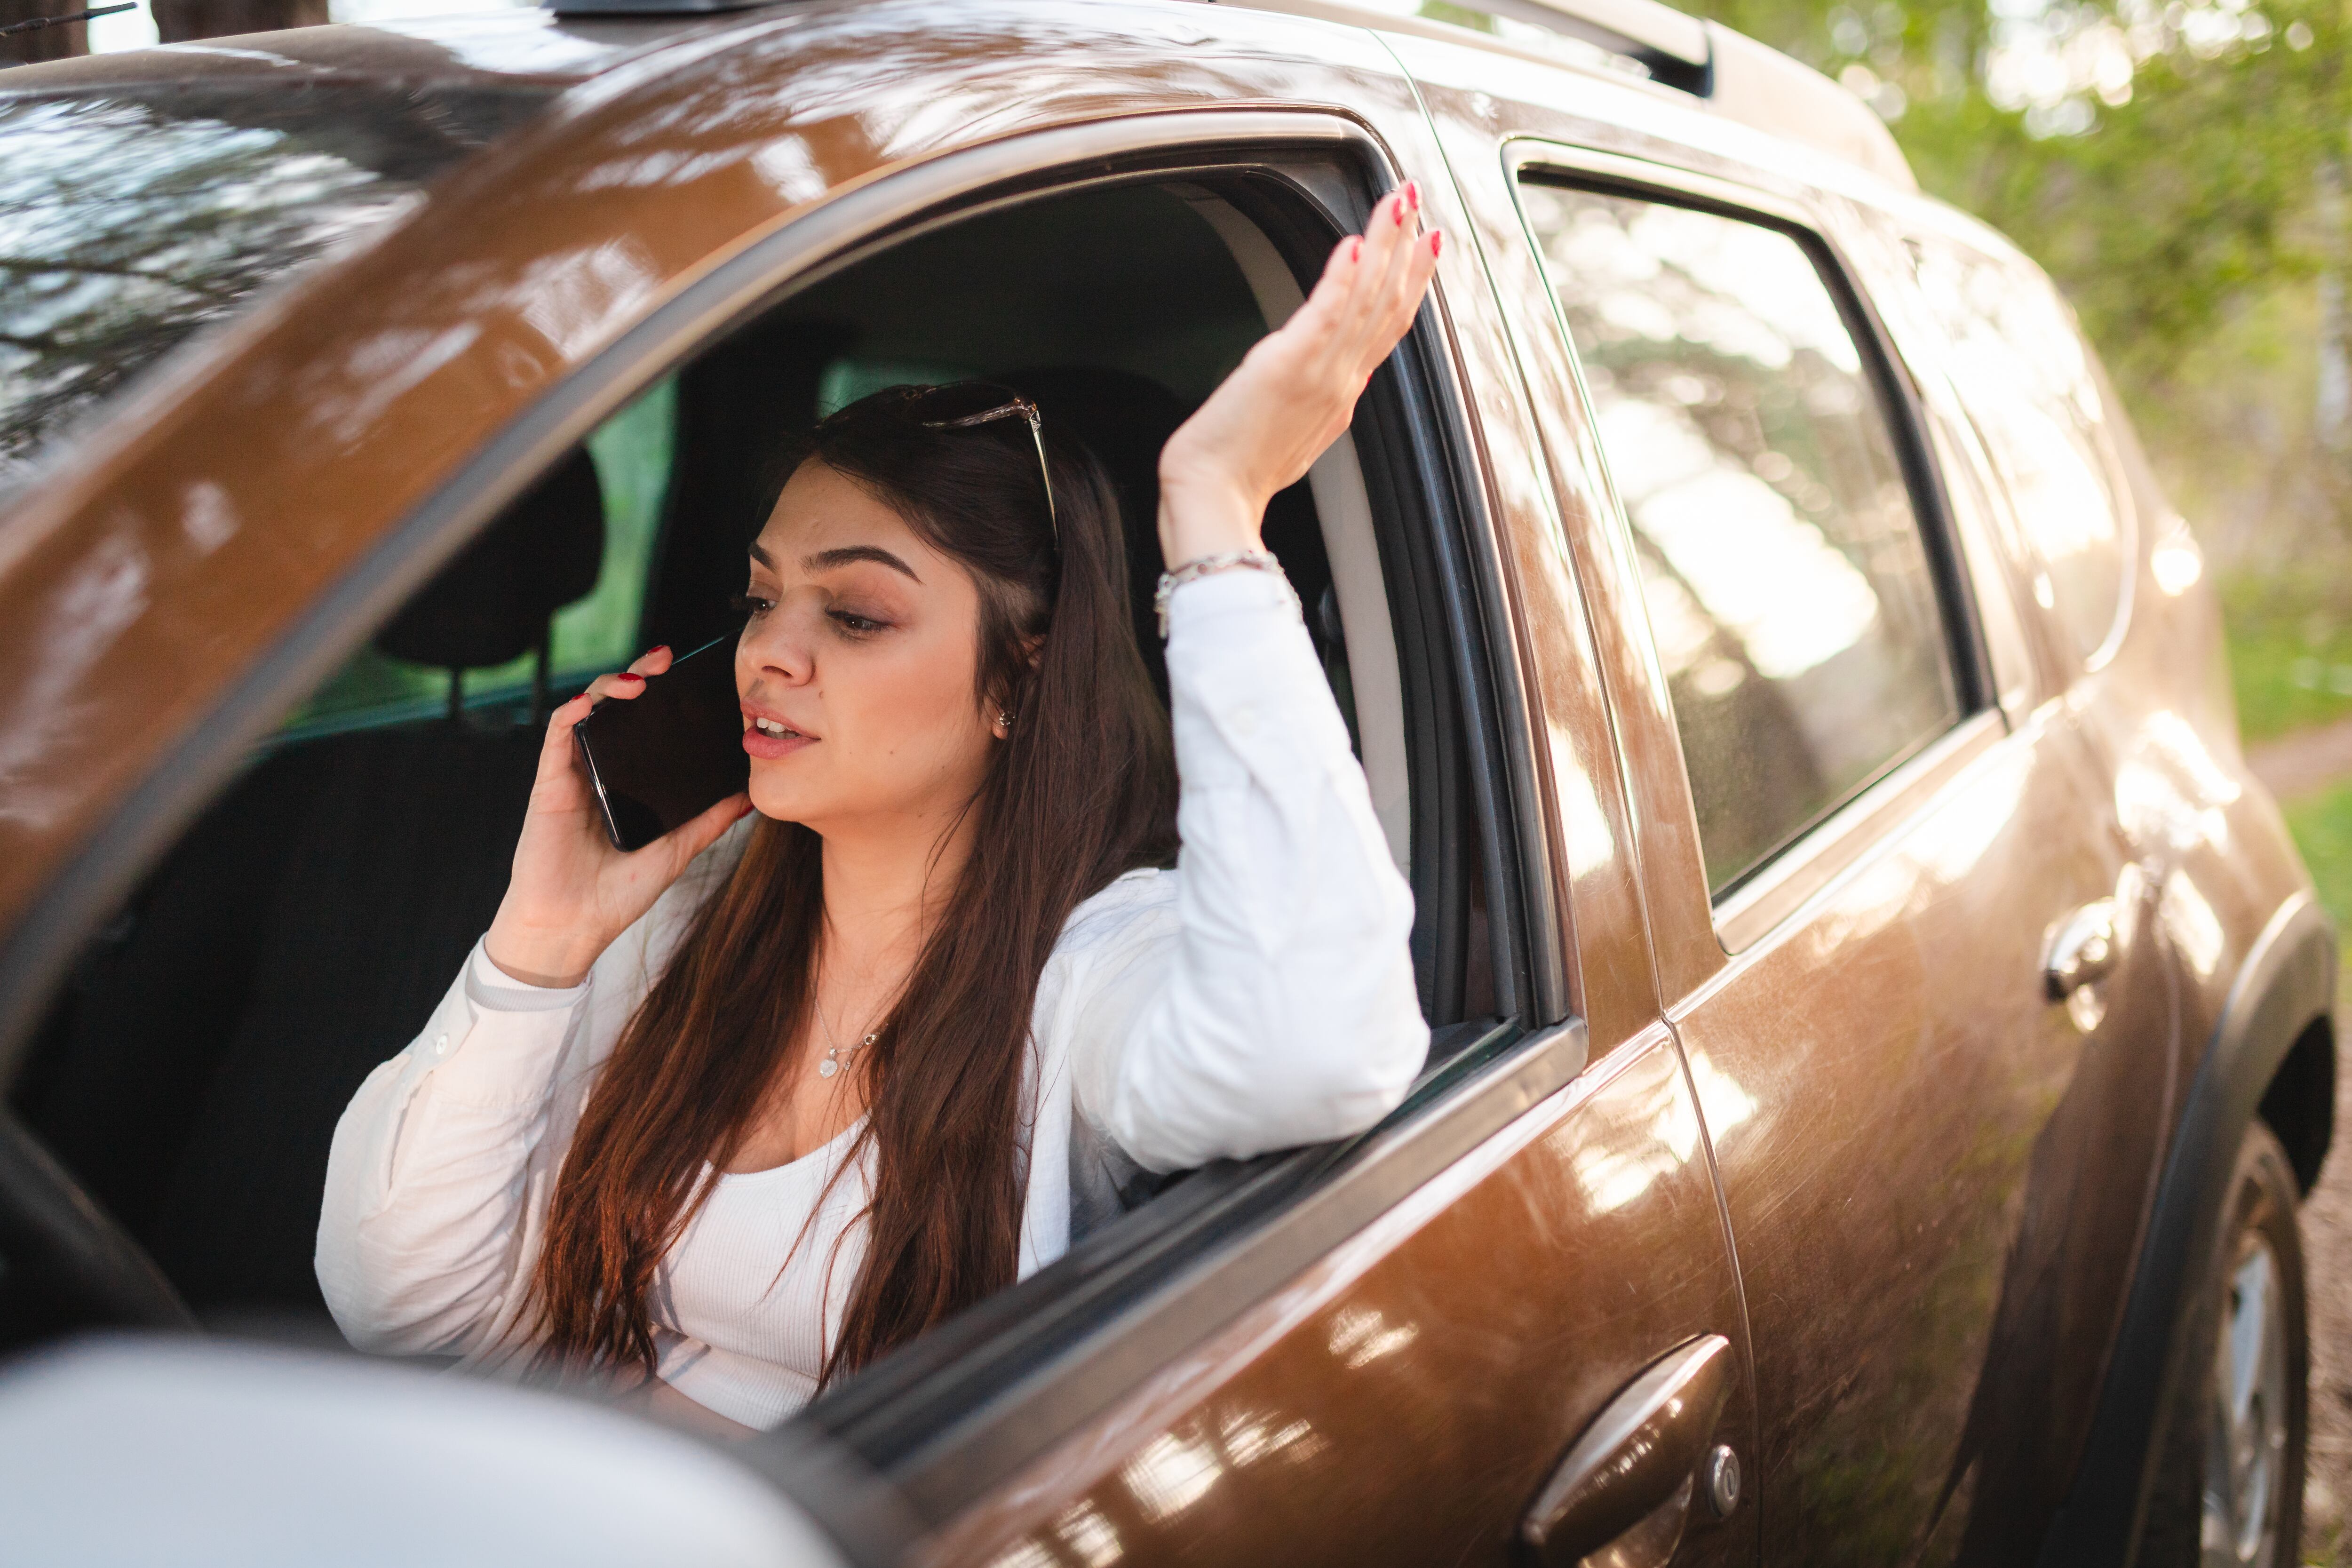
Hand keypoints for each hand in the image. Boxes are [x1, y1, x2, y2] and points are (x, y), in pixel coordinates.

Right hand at [483, 645, 750, 988]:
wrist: (572, 927)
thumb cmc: (616, 893)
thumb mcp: (676, 850)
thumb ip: (708, 821)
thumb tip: (750, 797)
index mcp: (627, 779)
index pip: (644, 724)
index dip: (663, 695)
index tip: (689, 676)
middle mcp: (599, 768)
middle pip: (615, 707)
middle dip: (638, 675)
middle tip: (664, 660)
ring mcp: (572, 773)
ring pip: (585, 711)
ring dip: (609, 686)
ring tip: (638, 681)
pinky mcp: (548, 785)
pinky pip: (556, 738)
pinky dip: (571, 715)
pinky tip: (590, 704)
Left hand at [1156, 181, 1441, 564]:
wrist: (1215, 499)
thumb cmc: (1238, 471)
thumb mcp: (1291, 432)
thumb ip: (1318, 399)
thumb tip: (1339, 380)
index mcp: (1342, 394)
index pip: (1386, 327)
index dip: (1411, 282)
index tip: (1426, 246)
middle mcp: (1341, 381)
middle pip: (1386, 304)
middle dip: (1406, 247)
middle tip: (1418, 198)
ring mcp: (1320, 375)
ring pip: (1365, 299)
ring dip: (1384, 245)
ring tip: (1398, 201)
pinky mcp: (1287, 368)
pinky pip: (1325, 314)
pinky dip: (1342, 279)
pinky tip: (1353, 243)